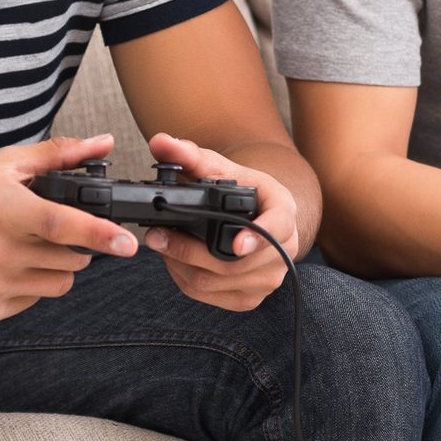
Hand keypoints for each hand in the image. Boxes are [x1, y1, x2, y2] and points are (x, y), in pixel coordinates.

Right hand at [0, 133, 136, 323]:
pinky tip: (6, 266)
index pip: (61, 224)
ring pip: (58, 283)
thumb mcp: (1, 166)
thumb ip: (57, 156)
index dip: (98, 233)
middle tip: (53, 230)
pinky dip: (31, 284)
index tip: (127, 242)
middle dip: (76, 244)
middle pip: (71, 258)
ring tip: (30, 247)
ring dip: (57, 266)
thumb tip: (104, 143)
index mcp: (4, 210)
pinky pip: (33, 300)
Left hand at [140, 132, 298, 311]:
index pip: (277, 227)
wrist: (255, 214)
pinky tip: (174, 262)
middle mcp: (284, 249)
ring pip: (216, 282)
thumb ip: (189, 155)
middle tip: (156, 235)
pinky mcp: (250, 298)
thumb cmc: (240, 189)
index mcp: (284, 211)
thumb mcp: (219, 167)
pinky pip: (211, 296)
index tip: (237, 244)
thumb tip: (160, 142)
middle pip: (234, 264)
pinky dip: (184, 280)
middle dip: (188, 251)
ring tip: (161, 245)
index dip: (258, 237)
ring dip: (180, 266)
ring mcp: (268, 278)